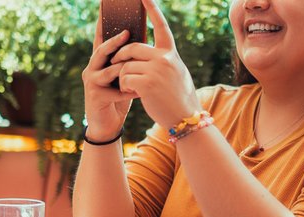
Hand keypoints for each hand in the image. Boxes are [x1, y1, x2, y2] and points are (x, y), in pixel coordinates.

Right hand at [82, 10, 137, 140]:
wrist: (107, 126)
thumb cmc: (118, 98)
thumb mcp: (123, 76)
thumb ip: (127, 61)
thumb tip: (142, 41)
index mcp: (99, 62)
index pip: (101, 38)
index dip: (103, 23)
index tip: (105, 6)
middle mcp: (91, 69)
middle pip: (101, 50)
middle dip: (115, 41)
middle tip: (127, 32)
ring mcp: (91, 83)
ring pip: (108, 70)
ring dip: (124, 68)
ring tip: (136, 65)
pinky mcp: (95, 97)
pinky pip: (114, 90)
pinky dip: (128, 90)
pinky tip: (138, 92)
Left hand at [111, 0, 200, 128]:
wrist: (186, 119)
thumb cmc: (179, 98)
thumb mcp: (175, 72)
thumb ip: (162, 60)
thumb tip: (142, 53)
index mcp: (171, 53)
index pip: (160, 26)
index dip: (152, 9)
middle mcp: (164, 58)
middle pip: (131, 48)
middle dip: (120, 56)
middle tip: (117, 65)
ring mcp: (156, 70)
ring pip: (125, 65)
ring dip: (122, 77)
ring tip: (131, 87)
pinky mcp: (146, 83)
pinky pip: (124, 78)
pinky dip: (123, 86)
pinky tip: (132, 93)